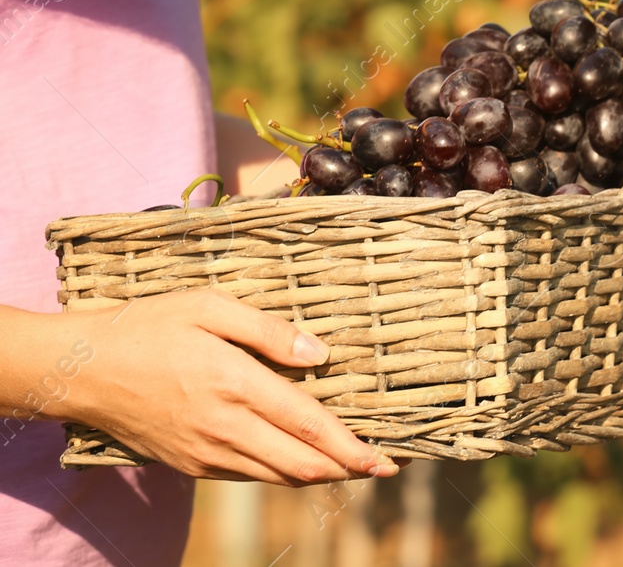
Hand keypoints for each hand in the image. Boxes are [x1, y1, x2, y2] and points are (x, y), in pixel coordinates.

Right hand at [63, 289, 397, 485]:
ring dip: (316, 475)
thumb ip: (268, 331)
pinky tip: (297, 462)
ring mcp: (204, 452)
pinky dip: (279, 474)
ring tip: (350, 465)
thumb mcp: (209, 306)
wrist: (78, 369)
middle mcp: (224, 427)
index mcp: (236, 384)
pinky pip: (246, 476)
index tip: (384, 460)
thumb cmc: (147, 326)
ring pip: (275, 477)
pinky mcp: (188, 464)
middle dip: (346, 468)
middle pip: (300, 463)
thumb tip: (320, 355)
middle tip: (382, 467)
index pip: (309, 426)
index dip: (351, 447)